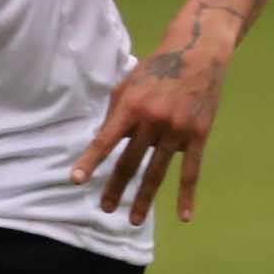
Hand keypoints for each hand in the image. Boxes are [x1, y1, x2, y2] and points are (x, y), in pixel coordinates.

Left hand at [70, 20, 233, 226]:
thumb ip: (116, 113)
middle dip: (116, 188)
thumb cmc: (157, 68)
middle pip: (130, 162)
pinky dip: (186, 196)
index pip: (105, 140)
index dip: (90, 161)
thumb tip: (103, 142)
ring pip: (157, 172)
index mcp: (131, 106)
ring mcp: (177, 130)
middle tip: (105, 208)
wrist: (198, 53)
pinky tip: (183, 216)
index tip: (76, 180)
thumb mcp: (128, 84)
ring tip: (134, 220)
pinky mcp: (198, 136)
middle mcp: (153, 120)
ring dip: (144, 199)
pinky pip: (191, 171)